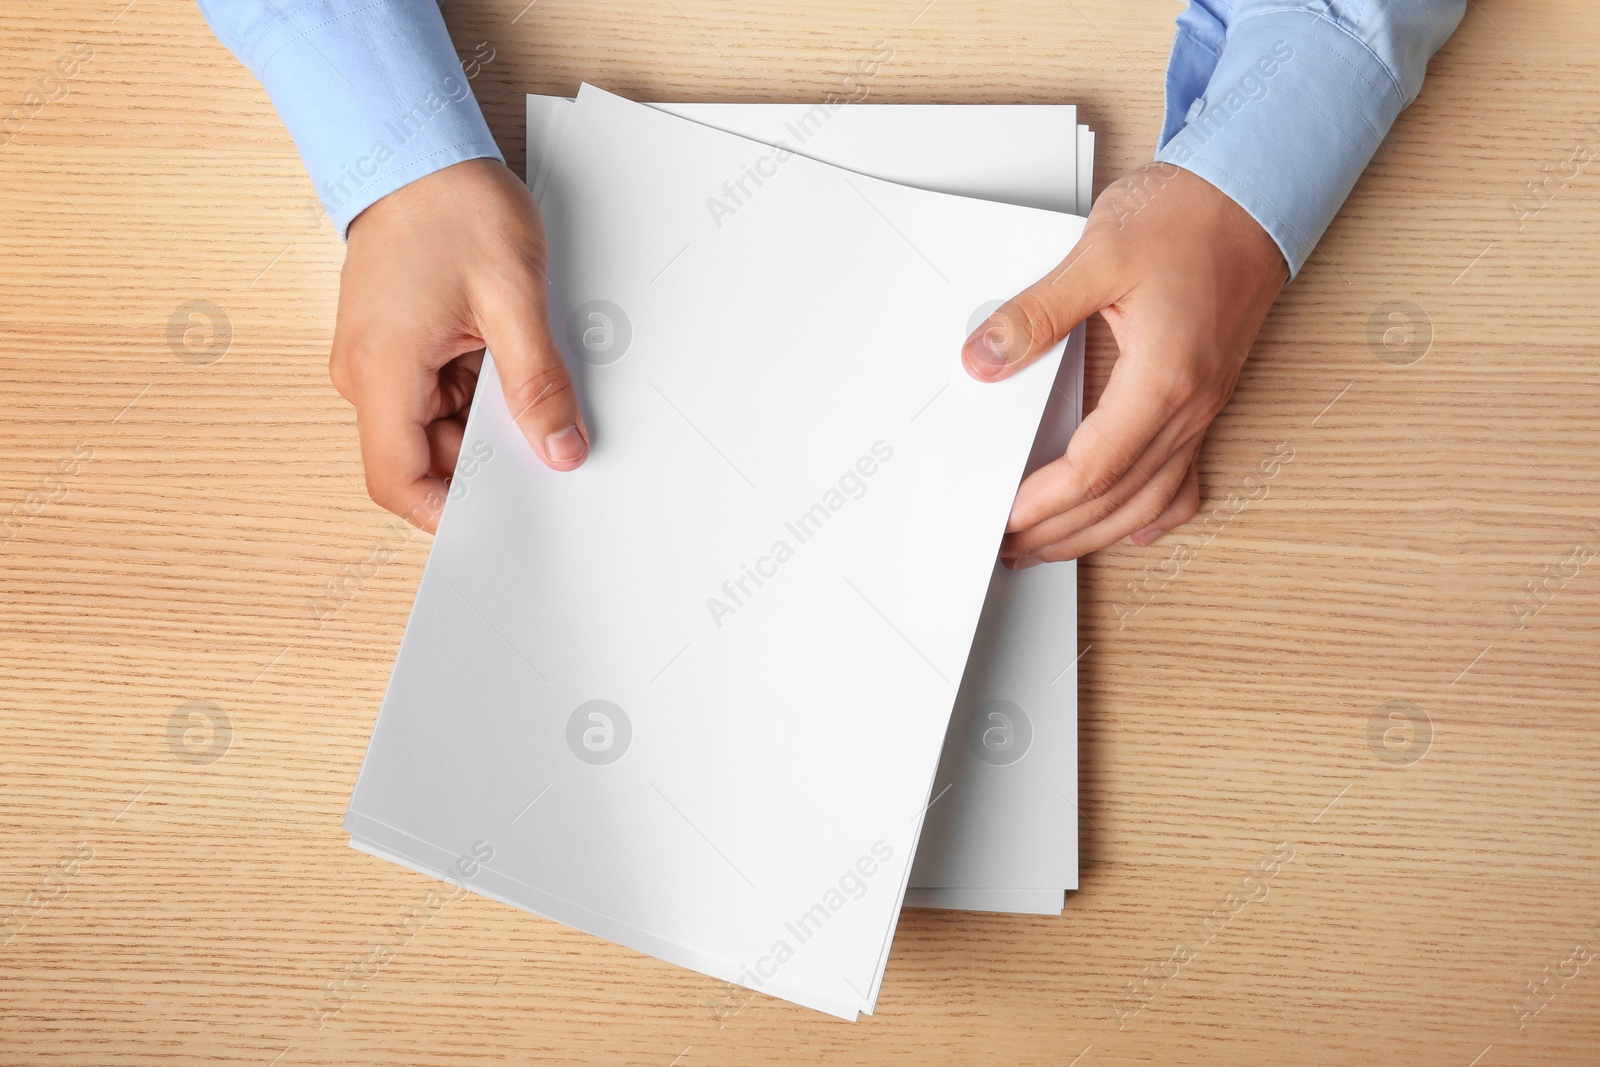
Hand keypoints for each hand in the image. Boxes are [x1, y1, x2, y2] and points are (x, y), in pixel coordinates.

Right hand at [331, 157, 586, 532]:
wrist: (417, 146)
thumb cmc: (452, 205)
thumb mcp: (513, 298)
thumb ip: (537, 384)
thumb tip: (559, 449)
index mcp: (381, 371)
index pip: (399, 481)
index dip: (450, 515)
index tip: (505, 523)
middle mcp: (366, 375)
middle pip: (424, 459)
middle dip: (486, 463)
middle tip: (548, 452)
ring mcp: (379, 361)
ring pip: (437, 428)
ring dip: (488, 423)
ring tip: (532, 389)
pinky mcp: (398, 347)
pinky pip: (439, 395)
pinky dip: (480, 395)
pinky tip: (513, 369)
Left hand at [961, 162, 1287, 565]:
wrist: (1252, 195)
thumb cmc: (1189, 217)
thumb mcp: (1097, 255)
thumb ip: (1036, 314)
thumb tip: (984, 360)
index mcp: (1163, 378)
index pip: (1094, 468)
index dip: (1045, 503)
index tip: (1006, 517)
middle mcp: (1191, 405)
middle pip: (1120, 499)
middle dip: (1060, 533)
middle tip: (1010, 547)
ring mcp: (1204, 407)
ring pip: (1151, 499)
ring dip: (1098, 532)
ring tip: (1049, 546)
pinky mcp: (1206, 398)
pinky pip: (1184, 478)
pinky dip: (1154, 511)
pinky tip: (1133, 527)